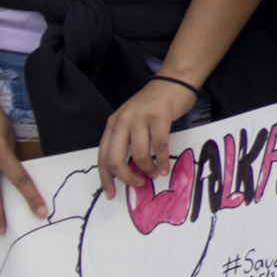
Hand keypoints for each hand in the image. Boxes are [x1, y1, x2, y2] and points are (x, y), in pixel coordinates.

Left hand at [102, 70, 192, 192]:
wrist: (173, 81)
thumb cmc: (154, 105)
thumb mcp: (132, 121)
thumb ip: (127, 141)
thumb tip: (128, 172)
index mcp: (113, 124)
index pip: (102, 157)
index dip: (106, 178)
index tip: (112, 194)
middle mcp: (122, 121)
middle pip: (115, 159)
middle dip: (126, 178)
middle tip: (138, 184)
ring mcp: (140, 118)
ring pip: (139, 154)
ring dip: (148, 169)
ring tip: (156, 174)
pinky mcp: (159, 116)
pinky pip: (159, 146)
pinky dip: (162, 160)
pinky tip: (165, 166)